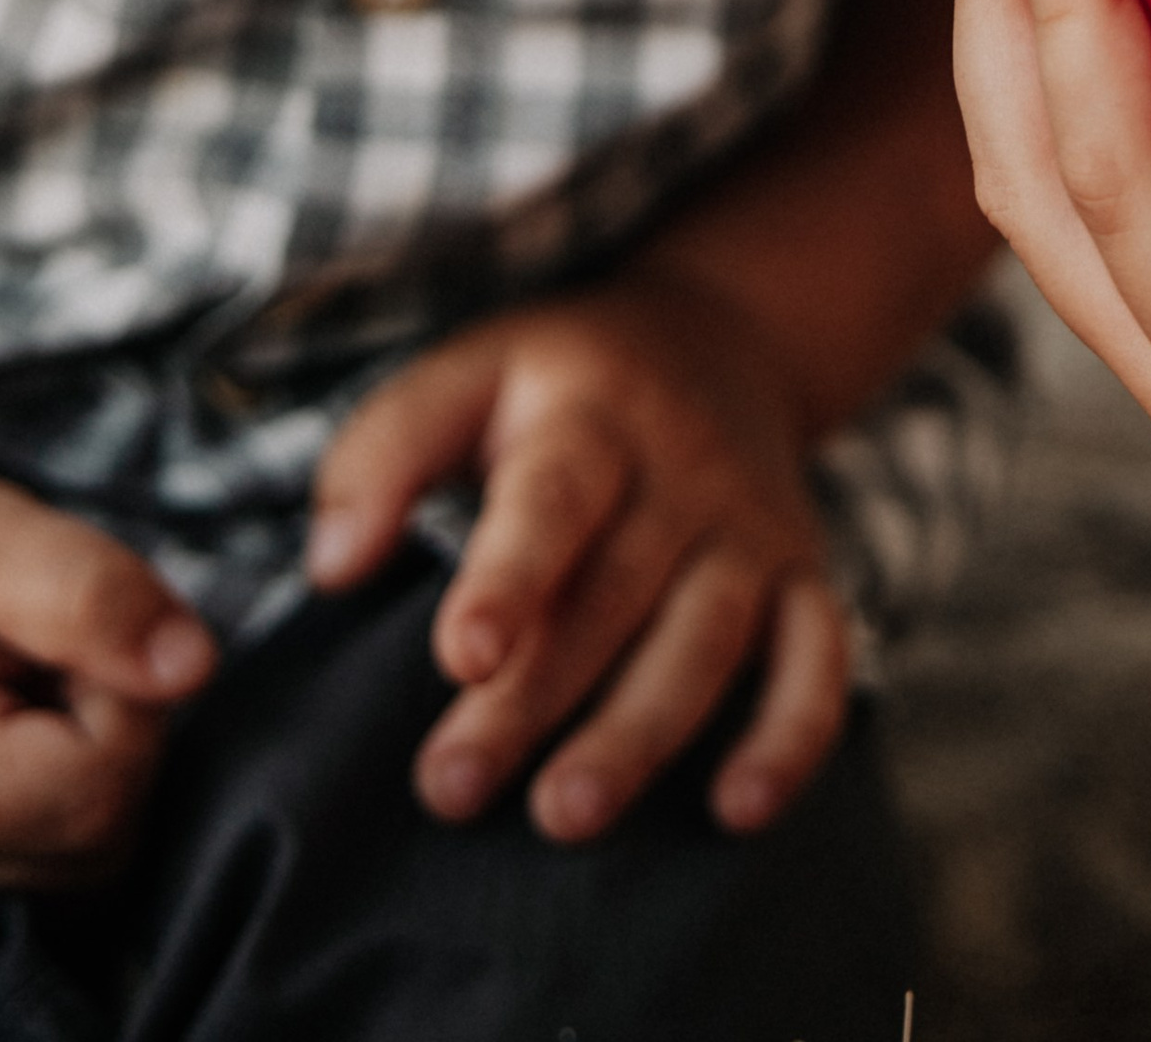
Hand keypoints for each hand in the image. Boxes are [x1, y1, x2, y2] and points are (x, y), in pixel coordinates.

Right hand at [0, 453, 214, 897]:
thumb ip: (91, 596)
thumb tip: (193, 669)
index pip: (99, 784)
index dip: (123, 689)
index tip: (67, 626)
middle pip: (103, 829)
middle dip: (112, 721)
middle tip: (44, 646)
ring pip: (94, 848)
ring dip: (96, 751)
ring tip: (26, 678)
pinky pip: (61, 853)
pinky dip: (69, 781)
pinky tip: (19, 723)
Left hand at [307, 274, 850, 840]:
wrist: (718, 335)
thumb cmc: (557, 384)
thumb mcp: (467, 373)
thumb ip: (383, 456)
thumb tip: (331, 566)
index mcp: (589, 416)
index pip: (552, 498)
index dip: (510, 576)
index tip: (461, 655)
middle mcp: (681, 472)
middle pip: (613, 592)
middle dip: (536, 698)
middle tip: (452, 786)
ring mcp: (750, 529)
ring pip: (706, 636)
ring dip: (641, 732)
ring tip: (565, 815)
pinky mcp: (802, 576)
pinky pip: (818, 658)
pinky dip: (790, 735)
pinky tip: (738, 810)